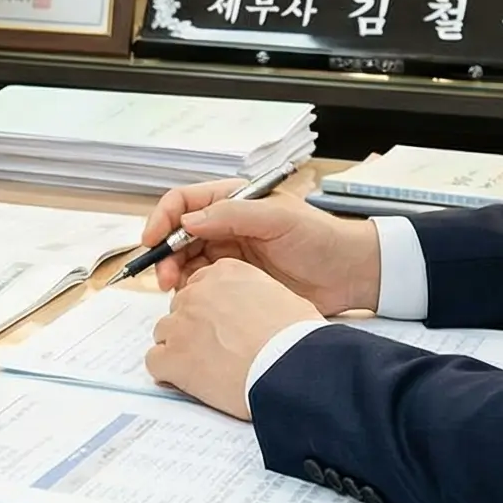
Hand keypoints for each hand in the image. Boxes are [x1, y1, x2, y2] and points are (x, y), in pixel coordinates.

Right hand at [139, 172, 380, 310]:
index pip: (185, 202)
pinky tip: (193, 301)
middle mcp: (226, 225)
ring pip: (186, 261)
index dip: (162, 218)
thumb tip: (189, 220)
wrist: (351, 274)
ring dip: (174, 274)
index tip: (151, 240)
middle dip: (164, 253)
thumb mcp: (279, 218)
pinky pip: (203, 284)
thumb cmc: (321, 238)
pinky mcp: (236, 282)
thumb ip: (233, 215)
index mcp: (234, 202)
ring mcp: (230, 254)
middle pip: (179, 234)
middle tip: (164, 278)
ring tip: (176, 292)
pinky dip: (190, 291)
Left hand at [146, 261, 323, 420]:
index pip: (199, 285)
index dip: (208, 308)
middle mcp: (197, 293)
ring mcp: (181, 325)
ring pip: (164, 332)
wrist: (291, 369)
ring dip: (179, 348)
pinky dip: (168, 372)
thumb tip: (255, 308)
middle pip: (180, 307)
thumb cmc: (295, 338)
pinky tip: (189, 380)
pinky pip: (155, 361)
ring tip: (205, 367)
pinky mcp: (173, 357)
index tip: (219, 323)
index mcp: (224, 273)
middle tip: (215, 348)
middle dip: (192, 327)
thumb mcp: (281, 298)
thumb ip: (254, 295)